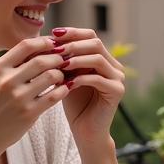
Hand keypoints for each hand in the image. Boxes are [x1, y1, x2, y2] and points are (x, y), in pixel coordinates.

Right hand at [0, 36, 68, 157]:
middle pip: (42, 59)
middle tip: (64, 60)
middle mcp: (7, 81)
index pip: (26, 45)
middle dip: (57, 58)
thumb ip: (11, 65)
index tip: (54, 44)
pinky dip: (63, 90)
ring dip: (61, 74)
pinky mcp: (29, 113)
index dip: (44, 42)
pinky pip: (54, 96)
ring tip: (62, 76)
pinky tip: (64, 89)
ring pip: (51, 76)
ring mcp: (18, 98)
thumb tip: (37, 46)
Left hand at [47, 28, 125, 144]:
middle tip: (54, 49)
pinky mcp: (117, 91)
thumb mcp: (66, 76)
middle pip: (95, 43)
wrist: (85, 131)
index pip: (90, 35)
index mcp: (103, 58)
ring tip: (59, 64)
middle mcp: (114, 65)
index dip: (72, 33)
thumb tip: (46, 38)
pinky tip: (66, 83)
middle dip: (73, 45)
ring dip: (76, 60)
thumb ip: (63, 59)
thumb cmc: (73, 104)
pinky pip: (98, 79)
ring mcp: (118, 78)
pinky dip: (80, 78)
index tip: (52, 34)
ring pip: (97, 58)